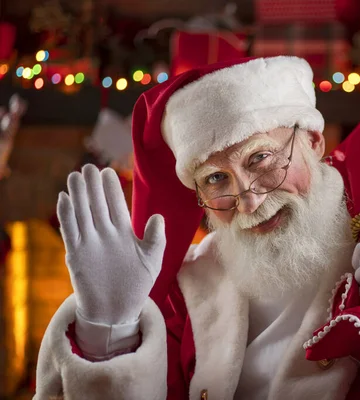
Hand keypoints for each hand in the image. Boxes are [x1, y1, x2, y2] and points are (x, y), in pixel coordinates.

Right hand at [58, 164, 165, 325]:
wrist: (118, 310)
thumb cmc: (137, 284)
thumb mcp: (152, 260)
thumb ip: (156, 239)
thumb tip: (158, 217)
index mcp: (123, 233)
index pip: (116, 205)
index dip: (112, 189)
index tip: (109, 171)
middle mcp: (104, 234)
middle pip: (97, 205)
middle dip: (93, 186)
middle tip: (89, 167)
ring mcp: (89, 243)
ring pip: (82, 213)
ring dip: (78, 195)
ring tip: (75, 176)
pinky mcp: (76, 255)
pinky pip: (70, 231)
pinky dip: (66, 216)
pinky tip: (63, 199)